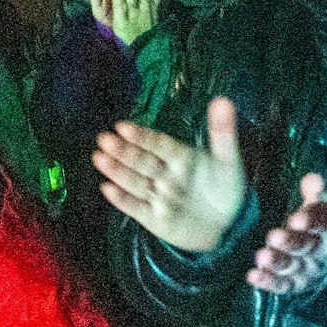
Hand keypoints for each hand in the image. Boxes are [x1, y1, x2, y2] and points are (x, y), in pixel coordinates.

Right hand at [94, 97, 249, 253]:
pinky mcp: (152, 217)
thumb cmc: (224, 188)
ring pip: (135, 181)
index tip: (123, 126)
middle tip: (104, 139)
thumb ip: (223, 133)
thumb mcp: (228, 161)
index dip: (142, 136)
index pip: (158, 144)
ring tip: (99, 158)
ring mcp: (157, 195)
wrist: (225, 227)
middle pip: (142, 161)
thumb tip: (223, 100)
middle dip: (123, 151)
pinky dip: (122, 199)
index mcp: (180, 156)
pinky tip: (107, 188)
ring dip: (117, 170)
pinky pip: (136, 207)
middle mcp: (164, 173)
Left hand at [248, 173, 326, 294]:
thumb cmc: (323, 215)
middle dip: (292, 243)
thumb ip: (318, 189)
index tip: (296, 219)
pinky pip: (284, 285)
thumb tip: (313, 179)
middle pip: (309, 246)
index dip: (313, 221)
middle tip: (274, 236)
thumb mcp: (325, 199)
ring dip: (278, 262)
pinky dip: (269, 282)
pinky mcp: (297, 283)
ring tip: (262, 256)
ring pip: (295, 267)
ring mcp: (312, 269)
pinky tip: (252, 276)